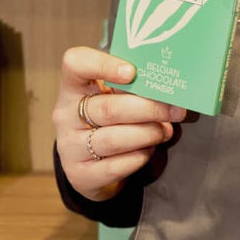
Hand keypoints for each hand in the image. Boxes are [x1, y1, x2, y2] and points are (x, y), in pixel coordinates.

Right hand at [54, 46, 185, 202]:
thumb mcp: (109, 95)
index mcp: (72, 86)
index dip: (103, 65)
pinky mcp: (80, 174)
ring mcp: (69, 146)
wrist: (89, 164)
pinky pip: (115, 166)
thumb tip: (168, 87)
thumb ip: (130, 86)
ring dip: (147, 134)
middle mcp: (64, 115)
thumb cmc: (106, 118)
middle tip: (176, 110)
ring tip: (165, 130)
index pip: (75, 64)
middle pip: (108, 109)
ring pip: (114, 139)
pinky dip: (139, 156)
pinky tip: (149, 149)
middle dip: (149, 109)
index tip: (132, 72)